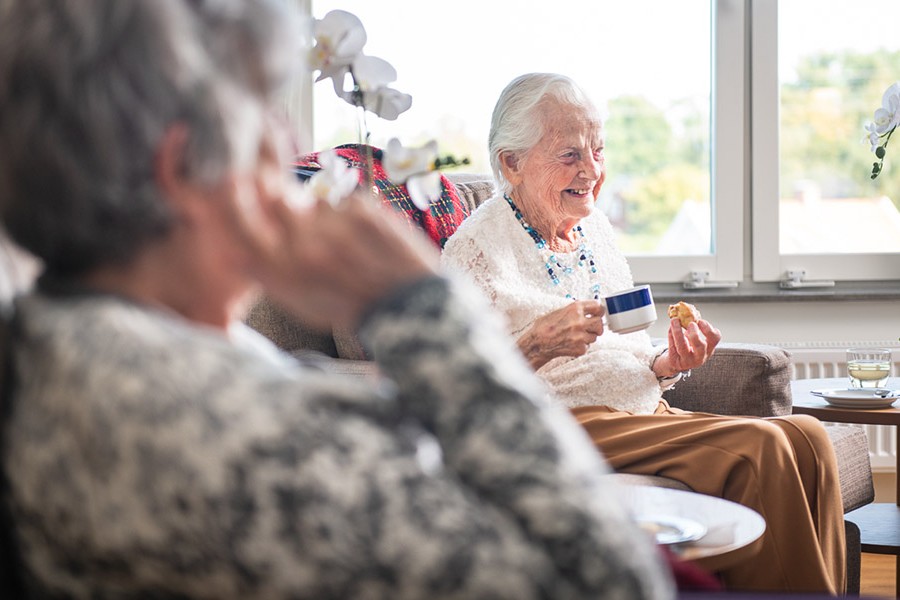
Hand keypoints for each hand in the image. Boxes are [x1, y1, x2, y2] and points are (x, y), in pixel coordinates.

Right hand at [221, 132, 438, 328]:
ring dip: (327, 219)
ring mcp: (333, 224)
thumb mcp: (299, 302)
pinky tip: (369, 242)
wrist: (407, 306)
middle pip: (278, 202)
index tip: (240, 192)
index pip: (241, 222)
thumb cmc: (350, 307)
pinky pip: (346, 202)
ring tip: (350, 247)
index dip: (238, 203)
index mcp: (282, 271)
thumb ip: (267, 271)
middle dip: (289, 208)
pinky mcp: (361, 209)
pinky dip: (354, 217)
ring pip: (316, 204)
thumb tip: (240, 242)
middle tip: (309, 226)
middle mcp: (303, 245)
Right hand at [516, 300, 605, 369]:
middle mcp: (579, 321)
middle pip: (599, 323)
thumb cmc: (544, 327)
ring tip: (575, 336)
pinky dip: (581, 346)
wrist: (538, 343)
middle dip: (596, 326)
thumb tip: (588, 310)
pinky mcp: (580, 348)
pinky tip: (571, 343)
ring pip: (594, 336)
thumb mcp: (559, 311)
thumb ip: (575, 311)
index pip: (597, 307)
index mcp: (574, 309)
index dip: (599, 311)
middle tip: (590, 327)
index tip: (598, 313)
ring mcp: (580, 336)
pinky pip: (587, 346)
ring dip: (588, 337)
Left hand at [653, 318, 721, 377]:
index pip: (715, 339)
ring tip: (675, 321)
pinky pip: (672, 347)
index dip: (709, 330)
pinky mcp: (676, 361)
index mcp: (709, 348)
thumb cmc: (688, 347)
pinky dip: (671, 335)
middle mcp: (700, 356)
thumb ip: (694, 327)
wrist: (677, 362)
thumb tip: (689, 311)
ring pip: (682, 347)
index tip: (700, 321)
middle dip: (695, 334)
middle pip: (700, 346)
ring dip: (678, 332)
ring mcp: (688, 361)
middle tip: (690, 324)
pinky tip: (671, 327)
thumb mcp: (694, 338)